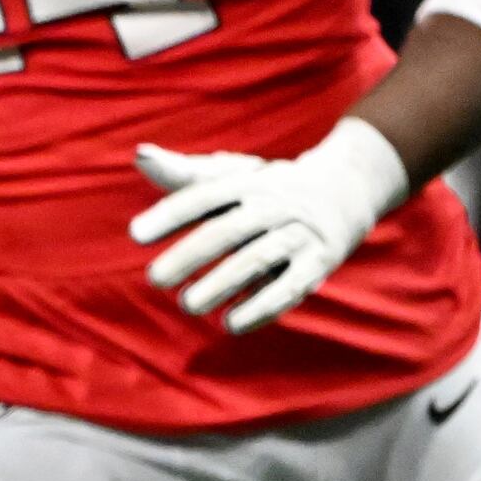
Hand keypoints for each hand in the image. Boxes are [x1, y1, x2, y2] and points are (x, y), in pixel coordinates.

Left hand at [129, 120, 409, 332]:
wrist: (345, 188)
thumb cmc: (267, 187)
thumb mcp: (229, 176)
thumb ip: (183, 173)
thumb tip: (140, 156)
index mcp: (245, 183)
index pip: (203, 196)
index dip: (169, 215)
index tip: (135, 235)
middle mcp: (272, 205)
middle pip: (227, 230)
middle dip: (190, 256)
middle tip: (154, 278)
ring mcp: (297, 234)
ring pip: (256, 260)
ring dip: (221, 284)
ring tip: (187, 305)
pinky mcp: (317, 263)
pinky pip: (289, 288)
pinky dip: (261, 308)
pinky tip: (231, 325)